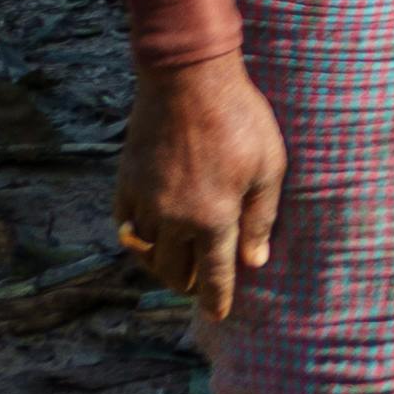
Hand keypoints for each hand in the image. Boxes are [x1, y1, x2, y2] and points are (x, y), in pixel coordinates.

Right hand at [112, 57, 283, 324]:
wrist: (187, 78)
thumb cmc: (239, 118)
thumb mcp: (268, 167)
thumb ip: (261, 218)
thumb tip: (255, 261)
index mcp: (213, 220)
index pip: (213, 276)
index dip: (215, 300)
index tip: (217, 315)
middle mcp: (174, 220)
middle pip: (174, 272)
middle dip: (186, 285)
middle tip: (196, 287)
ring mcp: (145, 202)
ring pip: (146, 255)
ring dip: (160, 266)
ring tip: (173, 267)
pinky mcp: (126, 182)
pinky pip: (125, 226)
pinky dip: (135, 240)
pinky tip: (145, 237)